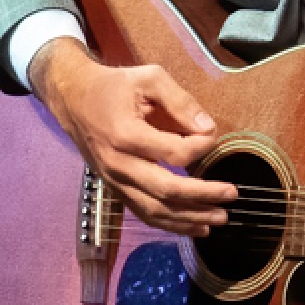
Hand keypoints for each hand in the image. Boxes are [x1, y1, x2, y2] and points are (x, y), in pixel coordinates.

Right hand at [30, 37, 235, 235]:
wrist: (73, 99)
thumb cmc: (113, 86)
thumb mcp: (149, 78)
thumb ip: (180, 101)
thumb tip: (208, 128)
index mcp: (126, 134)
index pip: (173, 151)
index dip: (200, 147)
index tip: (213, 136)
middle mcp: (118, 164)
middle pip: (165, 190)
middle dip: (202, 196)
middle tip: (231, 195)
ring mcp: (114, 180)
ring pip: (154, 210)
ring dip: (189, 219)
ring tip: (219, 219)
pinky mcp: (114, 188)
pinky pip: (143, 213)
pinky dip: (170, 224)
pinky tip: (194, 226)